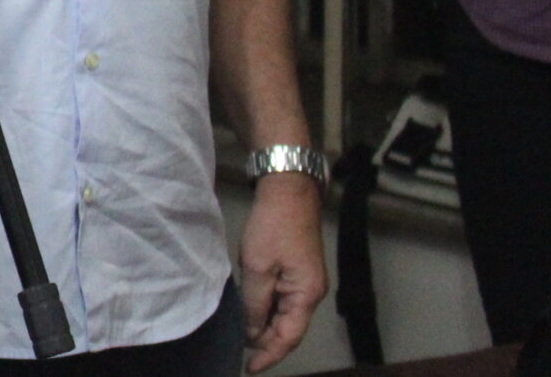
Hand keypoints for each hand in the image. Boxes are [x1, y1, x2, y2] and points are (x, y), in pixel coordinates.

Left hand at [237, 174, 326, 371]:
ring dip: (264, 326)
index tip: (250, 367)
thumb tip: (252, 332)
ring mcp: (306, 281)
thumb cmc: (274, 226)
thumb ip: (254, 303)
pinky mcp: (297, 270)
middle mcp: (311, 292)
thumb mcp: (257, 267)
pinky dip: (266, 309)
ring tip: (241, 336)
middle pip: (288, 328)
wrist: (288, 191)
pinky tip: (249, 311)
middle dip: (265, 342)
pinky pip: (283, 299)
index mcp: (306, 295)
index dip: (269, 354)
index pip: (288, 337)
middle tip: (240, 352)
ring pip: (284, 314)